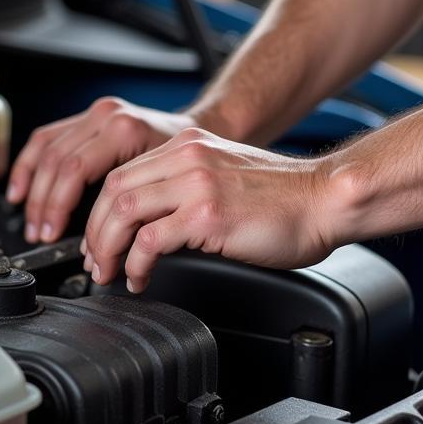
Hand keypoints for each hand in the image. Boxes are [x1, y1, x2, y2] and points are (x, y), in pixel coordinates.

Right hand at [7, 97, 197, 243]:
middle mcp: (106, 117)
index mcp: (124, 130)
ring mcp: (95, 114)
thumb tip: (99, 249)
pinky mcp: (86, 117)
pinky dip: (28, 166)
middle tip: (42, 235)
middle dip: (44, 205)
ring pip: (45, 150)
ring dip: (32, 190)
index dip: (58, 207)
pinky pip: (45, 138)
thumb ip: (130, 214)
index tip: (53, 235)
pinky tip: (21, 190)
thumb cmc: (185, 162)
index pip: (74, 171)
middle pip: (57, 162)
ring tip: (32, 221)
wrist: (198, 130)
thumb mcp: (163, 186)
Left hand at [83, 127, 338, 291]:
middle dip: (95, 232)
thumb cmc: (285, 199)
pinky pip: (151, 240)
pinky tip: (140, 277)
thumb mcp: (223, 177)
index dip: (100, 211)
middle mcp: (187, 158)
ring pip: (124, 212)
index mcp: (188, 146)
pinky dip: (136, 263)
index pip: (122, 174)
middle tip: (95, 262)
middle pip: (114, 191)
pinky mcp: (207, 214)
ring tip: (110, 272)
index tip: (97, 239)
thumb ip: (186, 188)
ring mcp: (196, 184)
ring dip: (107, 248)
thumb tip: (150, 224)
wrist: (327, 200)